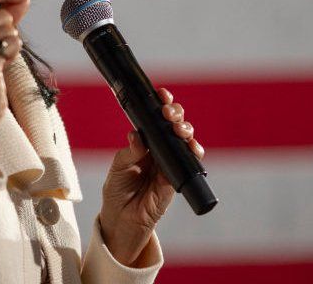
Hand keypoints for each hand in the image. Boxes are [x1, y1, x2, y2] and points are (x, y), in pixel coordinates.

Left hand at [98, 87, 204, 267]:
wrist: (122, 218)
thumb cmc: (118, 190)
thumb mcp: (118, 168)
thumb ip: (129, 153)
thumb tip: (137, 136)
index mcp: (145, 141)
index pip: (155, 118)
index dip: (161, 104)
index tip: (161, 94)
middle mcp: (160, 148)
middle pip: (174, 124)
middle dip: (175, 113)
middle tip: (168, 112)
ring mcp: (170, 161)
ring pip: (185, 139)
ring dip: (185, 129)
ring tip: (177, 128)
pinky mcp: (177, 177)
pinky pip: (190, 162)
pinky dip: (193, 152)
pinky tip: (191, 146)